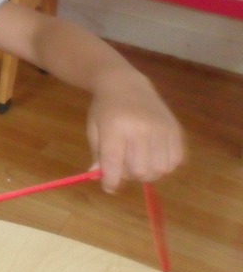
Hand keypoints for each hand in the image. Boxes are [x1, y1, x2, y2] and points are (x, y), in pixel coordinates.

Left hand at [86, 71, 184, 192]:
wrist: (125, 84)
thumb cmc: (105, 109)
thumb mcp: (94, 129)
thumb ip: (98, 154)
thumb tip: (97, 177)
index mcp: (115, 128)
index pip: (114, 163)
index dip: (111, 181)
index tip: (109, 187)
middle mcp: (140, 128)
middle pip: (140, 170)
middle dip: (129, 177)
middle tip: (123, 169)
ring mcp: (161, 128)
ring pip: (160, 169)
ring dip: (149, 173)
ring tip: (138, 162)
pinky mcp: (175, 128)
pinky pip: (176, 160)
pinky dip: (165, 165)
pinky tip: (153, 156)